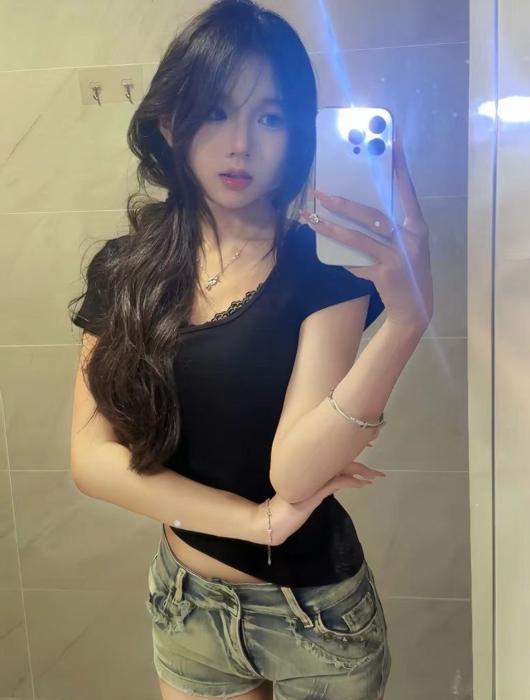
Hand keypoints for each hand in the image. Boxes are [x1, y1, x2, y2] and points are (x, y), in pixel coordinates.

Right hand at [255, 460, 385, 546]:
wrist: (272, 520)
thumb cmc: (288, 509)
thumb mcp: (306, 494)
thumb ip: (318, 486)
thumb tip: (334, 482)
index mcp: (310, 470)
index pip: (334, 457)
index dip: (350, 454)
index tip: (365, 457)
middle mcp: (311, 470)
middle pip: (340, 461)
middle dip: (361, 464)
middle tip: (378, 471)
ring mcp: (312, 480)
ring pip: (341, 469)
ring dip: (361, 472)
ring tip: (375, 476)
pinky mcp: (314, 492)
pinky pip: (337, 482)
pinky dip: (351, 481)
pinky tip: (362, 484)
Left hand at [300, 126, 433, 328]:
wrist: (416, 308)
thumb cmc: (407, 269)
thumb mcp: (405, 243)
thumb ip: (388, 225)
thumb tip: (356, 203)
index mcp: (417, 224)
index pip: (406, 188)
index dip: (398, 163)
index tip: (390, 139)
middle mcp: (411, 237)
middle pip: (374, 213)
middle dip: (344, 202)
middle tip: (321, 191)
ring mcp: (399, 256)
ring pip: (360, 236)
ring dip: (332, 226)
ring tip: (312, 216)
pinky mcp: (386, 273)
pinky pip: (358, 261)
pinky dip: (341, 255)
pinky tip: (325, 248)